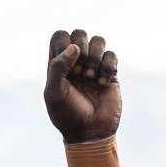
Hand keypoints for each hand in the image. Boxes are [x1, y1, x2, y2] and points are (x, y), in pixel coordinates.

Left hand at [44, 28, 121, 142]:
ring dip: (95, 57)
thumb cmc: (67, 114)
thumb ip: (58, 67)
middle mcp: (75, 61)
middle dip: (81, 49)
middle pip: (79, 33)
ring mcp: (94, 65)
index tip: (66, 66)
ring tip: (90, 78)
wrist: (90, 133)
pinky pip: (112, 55)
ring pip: (98, 40)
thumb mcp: (54, 92)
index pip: (60, 36)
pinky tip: (102, 84)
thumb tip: (74, 47)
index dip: (64, 44)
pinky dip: (107, 68)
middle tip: (78, 73)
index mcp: (58, 63)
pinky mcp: (110, 73)